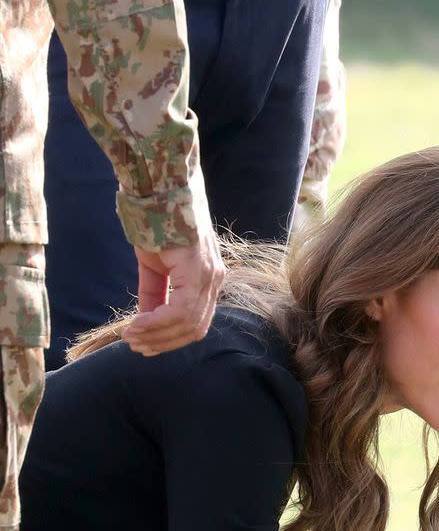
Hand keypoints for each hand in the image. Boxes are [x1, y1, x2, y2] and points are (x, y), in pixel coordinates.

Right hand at [123, 225, 224, 355]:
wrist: (156, 186)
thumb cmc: (154, 219)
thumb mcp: (154, 265)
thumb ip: (155, 293)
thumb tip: (146, 320)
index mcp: (209, 279)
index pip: (196, 323)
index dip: (169, 339)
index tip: (144, 344)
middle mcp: (215, 279)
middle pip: (194, 329)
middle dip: (162, 342)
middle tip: (134, 345)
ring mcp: (210, 275)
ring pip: (187, 323)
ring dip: (155, 334)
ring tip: (130, 336)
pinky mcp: (198, 270)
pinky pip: (180, 310)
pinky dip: (157, 322)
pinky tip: (137, 323)